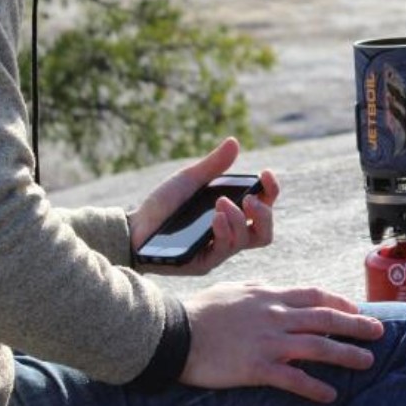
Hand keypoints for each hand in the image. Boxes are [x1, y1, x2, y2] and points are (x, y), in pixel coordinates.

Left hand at [128, 137, 278, 275]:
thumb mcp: (189, 180)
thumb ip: (213, 165)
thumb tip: (234, 142)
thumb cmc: (163, 205)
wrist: (134, 227)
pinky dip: (225, 230)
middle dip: (264, 213)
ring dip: (239, 218)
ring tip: (221, 202)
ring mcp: (218, 251)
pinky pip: (225, 251)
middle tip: (249, 198)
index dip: (271, 191)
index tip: (266, 174)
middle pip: (265, 232)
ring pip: (248, 241)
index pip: (263, 207)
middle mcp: (229, 234)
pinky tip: (215, 217)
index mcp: (231, 214)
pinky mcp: (203, 263)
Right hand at [180, 283, 384, 402]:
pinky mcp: (257, 368)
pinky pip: (293, 379)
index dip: (339, 302)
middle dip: (356, 325)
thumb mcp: (234, 289)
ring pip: (318, 346)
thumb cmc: (202, 310)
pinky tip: (330, 395)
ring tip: (367, 362)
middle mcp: (275, 315)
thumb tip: (272, 285)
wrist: (175, 332)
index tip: (357, 309)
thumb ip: (258, 288)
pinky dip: (314, 387)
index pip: (314, 295)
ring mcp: (268, 341)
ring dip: (346, 355)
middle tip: (380, 331)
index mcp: (270, 295)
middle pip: (325, 318)